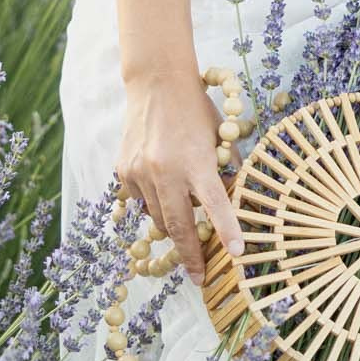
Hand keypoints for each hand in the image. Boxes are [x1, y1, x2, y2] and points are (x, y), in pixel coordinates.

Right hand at [115, 70, 243, 284]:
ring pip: (157, 218)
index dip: (227, 231)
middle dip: (190, 256)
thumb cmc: (196, 110)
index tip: (236, 255)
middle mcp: (166, 171)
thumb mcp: (221, 138)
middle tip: (199, 277)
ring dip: (172, 228)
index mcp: (197, 162)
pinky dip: (154, 204)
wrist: (156, 83)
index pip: (216, 204)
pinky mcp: (124, 171)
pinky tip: (163, 192)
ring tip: (185, 234)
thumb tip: (231, 201)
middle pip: (178, 226)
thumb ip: (227, 170)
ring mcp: (140, 173)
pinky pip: (141, 201)